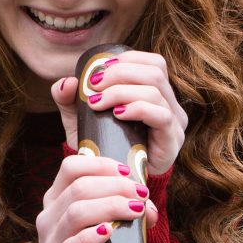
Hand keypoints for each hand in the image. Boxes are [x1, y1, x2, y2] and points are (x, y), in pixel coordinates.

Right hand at [35, 153, 158, 242]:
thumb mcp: (96, 226)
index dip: (101, 165)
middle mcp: (50, 216)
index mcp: (56, 199)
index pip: (71, 167)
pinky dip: (92, 236)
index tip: (128, 172)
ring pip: (76, 212)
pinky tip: (111, 232)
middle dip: (116, 186)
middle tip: (141, 194)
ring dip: (111, 207)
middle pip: (79, 187)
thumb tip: (149, 208)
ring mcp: (51, 241)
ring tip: (136, 210)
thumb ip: (120, 211)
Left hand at [50, 49, 187, 176]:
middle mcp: (170, 105)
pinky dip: (137, 108)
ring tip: (97, 102)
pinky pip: (161, 115)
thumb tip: (68, 81)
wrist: (114, 183)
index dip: (128, 59)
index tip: (99, 70)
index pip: (153, 63)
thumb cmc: (103, 146)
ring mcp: (175, 123)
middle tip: (94, 85)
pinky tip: (118, 115)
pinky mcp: (172, 140)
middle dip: (120, 73)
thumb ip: (69, 100)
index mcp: (156, 93)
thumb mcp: (81, 120)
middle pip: (154, 71)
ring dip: (121, 91)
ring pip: (155, 91)